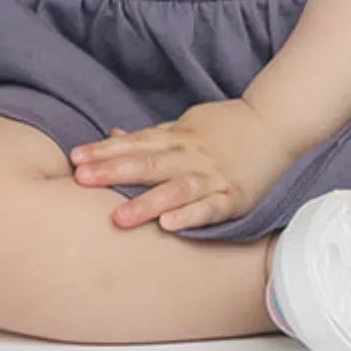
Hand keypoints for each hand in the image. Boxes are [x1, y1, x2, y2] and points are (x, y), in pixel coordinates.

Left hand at [68, 99, 300, 232]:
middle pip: (147, 164)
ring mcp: (211, 177)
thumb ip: (151, 136)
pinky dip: (189, 216)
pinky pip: (208, 208)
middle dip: (113, 172)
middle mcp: (189, 156)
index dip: (104, 151)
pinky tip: (169, 226)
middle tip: (82, 180)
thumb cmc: (226, 127)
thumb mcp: (185, 126)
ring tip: (118, 218)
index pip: (135, 144)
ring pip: (174, 189)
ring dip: (146, 203)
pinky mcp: (232, 197)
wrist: (276, 124)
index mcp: (177, 139)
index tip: (75, 159)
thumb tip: (113, 135)